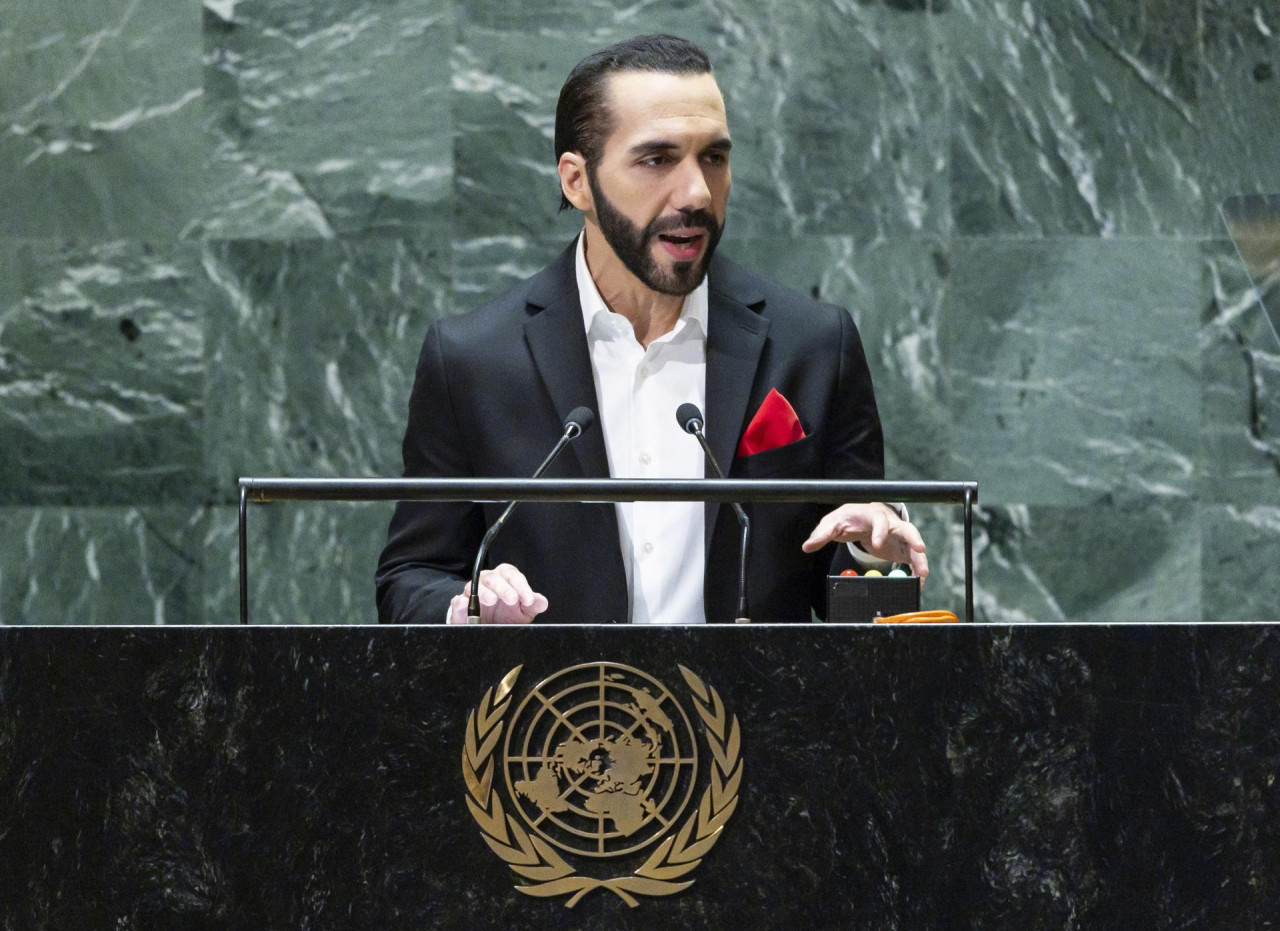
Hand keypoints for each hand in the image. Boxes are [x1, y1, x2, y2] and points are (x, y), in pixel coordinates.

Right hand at [448, 563, 548, 623]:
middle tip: (512, 600)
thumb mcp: (522, 611)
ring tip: (491, 600)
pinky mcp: (460, 607)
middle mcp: (487, 582)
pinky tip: (465, 604)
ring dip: (484, 592)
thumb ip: (532, 605)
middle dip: (504, 588)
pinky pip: (457, 600)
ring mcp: (472, 593)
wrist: (487, 628)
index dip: (521, 585)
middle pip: (493, 577)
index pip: (512, 575)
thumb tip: (542, 602)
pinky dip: (460, 601)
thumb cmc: (506, 615)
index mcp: (504, 579)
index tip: (528, 600)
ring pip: (475, 585)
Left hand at [801, 502, 928, 580]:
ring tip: (923, 575)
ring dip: (919, 558)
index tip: (878, 544)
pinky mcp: (902, 548)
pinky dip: (916, 569)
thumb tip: (807, 546)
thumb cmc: (848, 518)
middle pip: (906, 528)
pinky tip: (918, 582)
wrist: (860, 517)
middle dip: (913, 538)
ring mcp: (899, 536)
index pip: (879, 520)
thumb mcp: (832, 523)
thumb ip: (821, 534)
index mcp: (873, 516)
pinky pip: (912, 558)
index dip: (880, 531)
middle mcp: (891, 523)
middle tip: (919, 550)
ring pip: (913, 545)